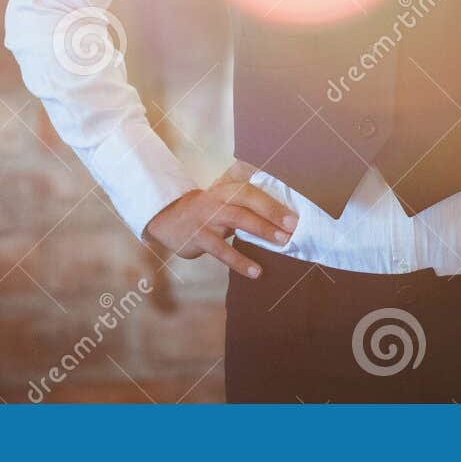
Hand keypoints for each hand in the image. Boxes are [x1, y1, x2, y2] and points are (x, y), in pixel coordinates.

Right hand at [143, 160, 297, 277]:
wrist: (165, 217)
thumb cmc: (204, 212)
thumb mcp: (221, 203)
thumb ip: (244, 209)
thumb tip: (279, 223)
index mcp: (226, 190)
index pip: (253, 193)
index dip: (274, 204)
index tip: (295, 218)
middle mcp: (217, 199)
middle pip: (248, 203)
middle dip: (272, 215)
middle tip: (293, 229)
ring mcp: (207, 218)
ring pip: (237, 220)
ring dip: (261, 231)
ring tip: (282, 244)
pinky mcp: (198, 237)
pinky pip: (221, 250)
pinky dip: (239, 261)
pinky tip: (255, 272)